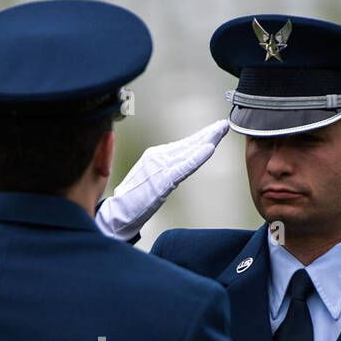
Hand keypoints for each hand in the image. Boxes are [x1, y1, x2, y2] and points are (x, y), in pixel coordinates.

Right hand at [95, 119, 229, 240]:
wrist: (117, 215)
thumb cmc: (132, 202)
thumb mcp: (150, 180)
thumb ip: (164, 171)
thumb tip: (178, 166)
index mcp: (154, 156)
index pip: (182, 145)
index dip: (200, 137)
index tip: (215, 129)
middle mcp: (157, 157)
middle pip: (188, 144)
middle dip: (207, 134)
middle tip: (223, 124)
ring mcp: (159, 167)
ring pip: (188, 151)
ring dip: (207, 140)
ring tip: (221, 130)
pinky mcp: (162, 180)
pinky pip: (184, 167)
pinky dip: (197, 157)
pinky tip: (210, 148)